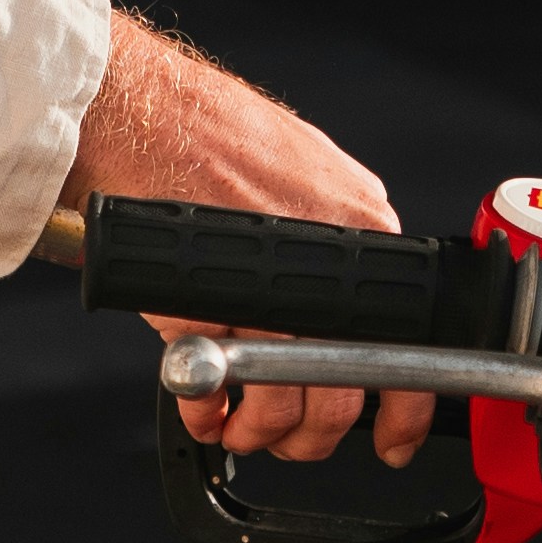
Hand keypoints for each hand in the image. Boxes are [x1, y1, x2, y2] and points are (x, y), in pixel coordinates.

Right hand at [65, 16, 439, 474]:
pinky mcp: (211, 314)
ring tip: (238, 426)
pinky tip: (203, 410)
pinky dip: (210, 416)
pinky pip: (228, 395)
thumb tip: (328, 271)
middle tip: (290, 436)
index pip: (411, 338)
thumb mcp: (296, 159)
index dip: (402, 408)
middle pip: (348, 390)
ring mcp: (271, 296)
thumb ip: (323, 221)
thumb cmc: (197, 121)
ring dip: (263, 432)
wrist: (130, 106)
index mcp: (360, 222)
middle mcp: (328, 266)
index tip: (392, 436)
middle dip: (316, 433)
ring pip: (294, 405)